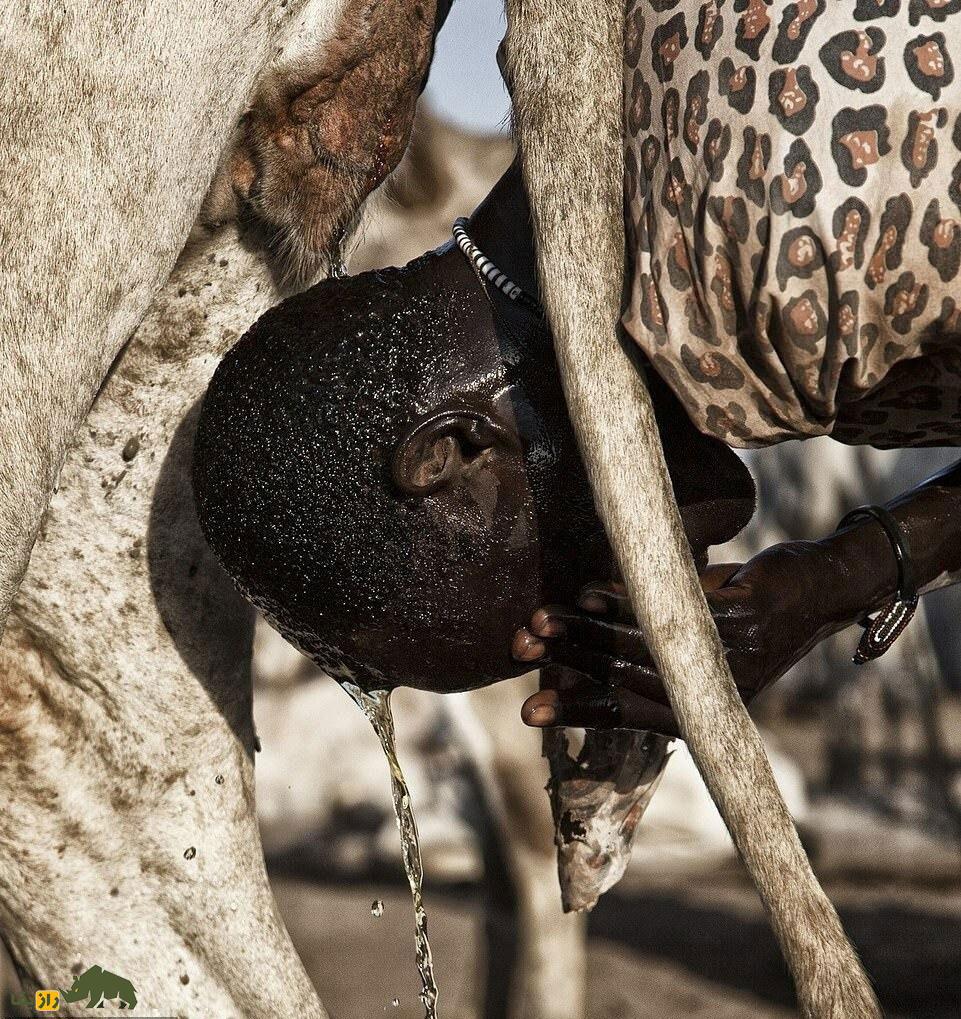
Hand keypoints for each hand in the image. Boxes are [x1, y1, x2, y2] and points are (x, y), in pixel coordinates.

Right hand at [512, 541, 848, 736]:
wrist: (824, 587)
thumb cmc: (749, 615)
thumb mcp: (702, 643)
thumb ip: (652, 647)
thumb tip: (582, 636)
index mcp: (706, 707)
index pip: (631, 713)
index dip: (579, 711)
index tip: (529, 712)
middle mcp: (720, 690)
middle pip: (628, 678)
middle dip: (568, 662)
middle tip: (520, 649)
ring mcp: (735, 654)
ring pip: (644, 643)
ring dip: (585, 630)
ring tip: (540, 621)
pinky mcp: (745, 614)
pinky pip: (672, 606)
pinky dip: (624, 599)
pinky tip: (590, 593)